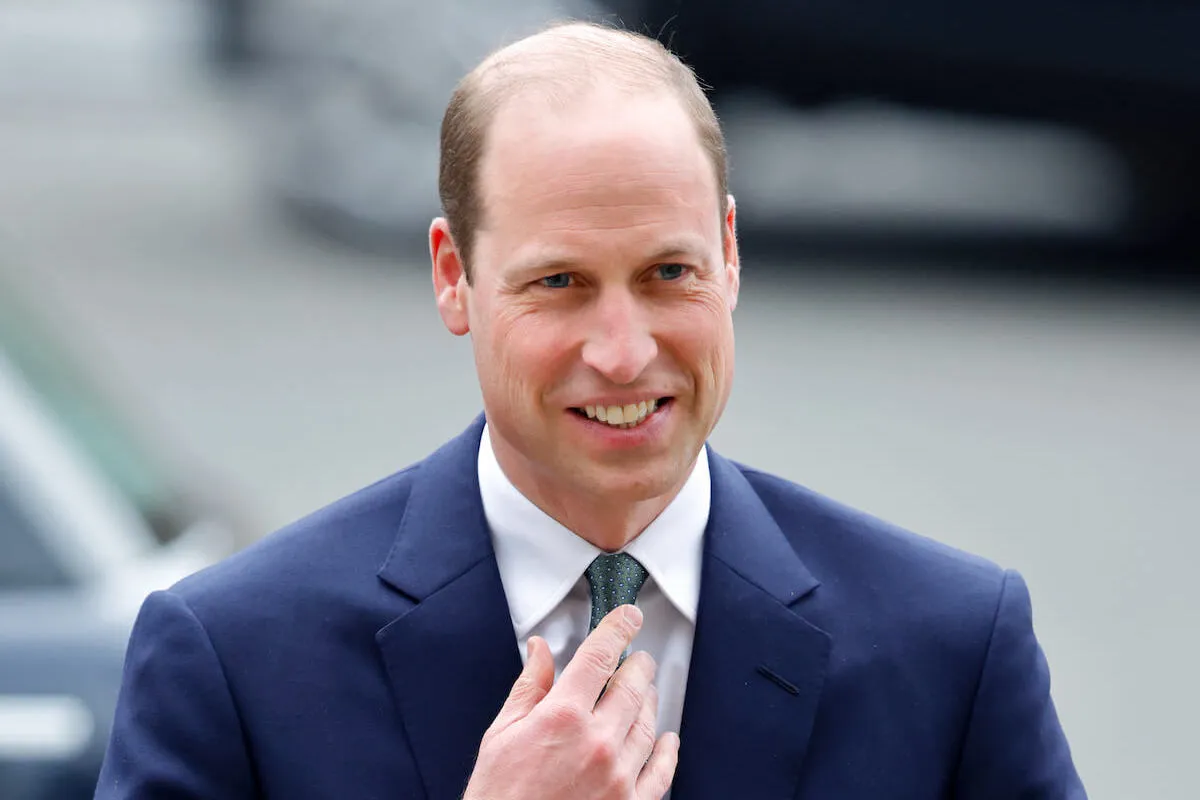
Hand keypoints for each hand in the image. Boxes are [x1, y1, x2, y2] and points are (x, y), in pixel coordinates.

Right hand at [463, 605, 678, 799]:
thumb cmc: (499, 798)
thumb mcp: (502, 734)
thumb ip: (529, 687)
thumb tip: (539, 651)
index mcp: (562, 717)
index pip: (599, 655)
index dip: (617, 628)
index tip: (627, 617)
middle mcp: (596, 743)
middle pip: (632, 685)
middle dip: (637, 665)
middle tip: (636, 659)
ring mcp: (618, 776)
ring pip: (648, 723)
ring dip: (649, 701)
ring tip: (644, 693)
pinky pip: (661, 772)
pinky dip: (667, 751)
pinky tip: (666, 741)